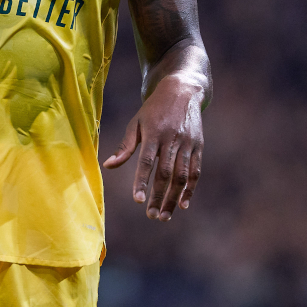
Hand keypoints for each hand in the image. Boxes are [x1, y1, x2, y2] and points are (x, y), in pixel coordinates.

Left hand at [102, 77, 203, 220]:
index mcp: (154, 133)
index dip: (142, 181)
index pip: (147, 162)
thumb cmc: (153, 109)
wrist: (182, 90)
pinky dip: (190, 189)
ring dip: (174, 198)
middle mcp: (172, 139)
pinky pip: (195, 171)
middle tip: (151, 215)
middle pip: (166, 173)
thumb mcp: (136, 123)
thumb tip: (108, 166)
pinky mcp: (198, 146)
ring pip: (182, 176)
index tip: (137, 200)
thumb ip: (125, 146)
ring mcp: (187, 143)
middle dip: (159, 196)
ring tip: (164, 215)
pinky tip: (183, 204)